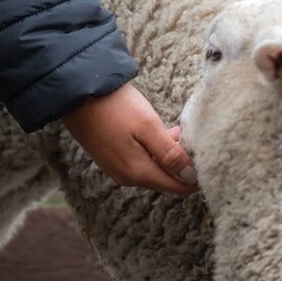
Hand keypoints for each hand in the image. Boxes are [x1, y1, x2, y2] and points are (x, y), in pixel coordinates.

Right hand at [61, 83, 197, 195]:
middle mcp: (127, 177)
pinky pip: (140, 162)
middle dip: (182, 163)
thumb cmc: (115, 106)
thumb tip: (190, 177)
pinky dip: (153, 151)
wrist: (75, 93)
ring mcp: (116, 169)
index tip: (206, 155)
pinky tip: (156, 132)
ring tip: (175, 130)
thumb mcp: (148, 126)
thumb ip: (169, 154)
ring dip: (168, 155)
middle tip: (191, 136)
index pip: (178, 187)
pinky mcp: (110, 158)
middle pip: (166, 179)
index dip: (196, 175)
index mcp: (138, 173)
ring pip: (153, 169)